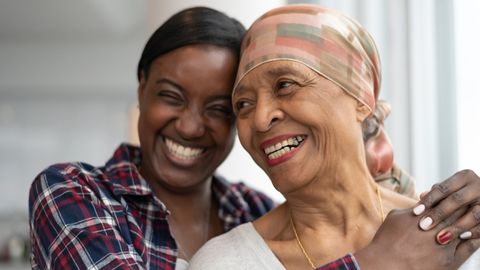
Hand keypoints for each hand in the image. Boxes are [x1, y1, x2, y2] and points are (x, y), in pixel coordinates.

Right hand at [355, 207, 471, 269]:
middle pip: (457, 212)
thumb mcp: (395, 217)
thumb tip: (423, 202)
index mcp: (422, 215)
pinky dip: (475, 238)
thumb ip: (412, 208)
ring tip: (475, 216)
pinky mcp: (449, 262)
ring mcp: (443, 246)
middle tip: (469, 203)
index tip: (455, 195)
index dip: (451, 197)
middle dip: (463, 206)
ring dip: (471, 221)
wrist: (385, 264)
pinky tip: (476, 234)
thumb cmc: (386, 241)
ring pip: (465, 228)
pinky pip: (469, 247)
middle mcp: (435, 229)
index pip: (443, 201)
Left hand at [412, 169, 479, 247]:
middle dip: (439, 214)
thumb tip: (421, 195)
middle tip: (423, 226)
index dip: (428, 200)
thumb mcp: (449, 191)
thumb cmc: (459, 195)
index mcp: (464, 177)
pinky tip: (461, 238)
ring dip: (456, 227)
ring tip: (441, 237)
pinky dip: (474, 232)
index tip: (415, 212)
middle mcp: (478, 186)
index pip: (443, 188)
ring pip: (473, 214)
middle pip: (457, 200)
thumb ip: (436, 194)